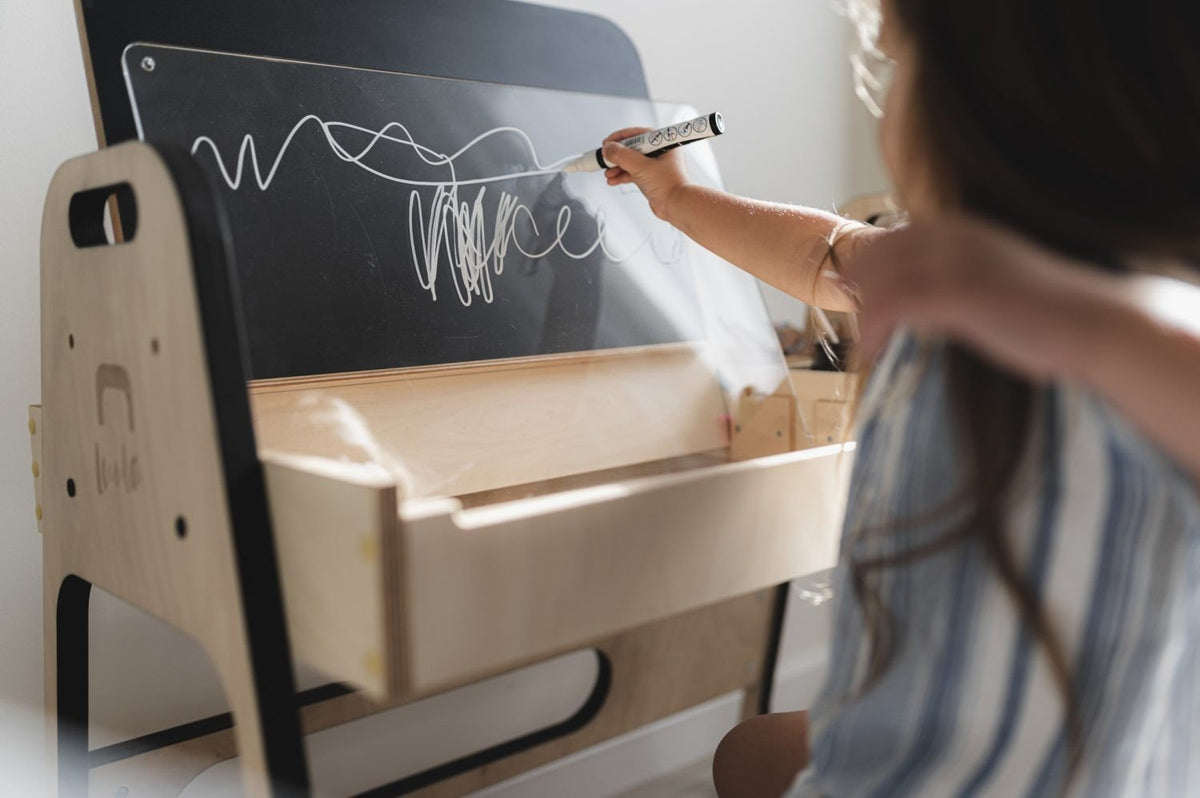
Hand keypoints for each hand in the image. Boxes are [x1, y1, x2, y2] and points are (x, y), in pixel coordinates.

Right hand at [601, 127, 689, 220]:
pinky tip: (613, 180)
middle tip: (605, 158)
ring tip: (607, 172)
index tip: (608, 142)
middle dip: (617, 155)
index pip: (638, 134)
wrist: (677, 207)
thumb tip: (608, 149)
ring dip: (618, 167)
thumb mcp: (641, 167)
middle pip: (633, 148)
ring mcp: (656, 166)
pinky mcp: (651, 179)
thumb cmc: (669, 186)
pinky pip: (634, 173)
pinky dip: (622, 176)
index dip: (621, 137)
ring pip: (632, 162)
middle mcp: (661, 153)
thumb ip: (622, 156)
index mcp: (664, 143)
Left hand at [841, 216, 1104, 380]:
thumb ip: (957, 280)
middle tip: (862, 327)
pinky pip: (891, 304)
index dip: (869, 267)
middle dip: (860, 290)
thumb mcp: (995, 281)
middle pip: (876, 253)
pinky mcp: (957, 292)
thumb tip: (920, 303)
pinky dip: (874, 329)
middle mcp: (955, 237)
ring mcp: (955, 262)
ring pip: (878, 278)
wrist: (1100, 323)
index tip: (858, 297)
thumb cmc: (1052, 313)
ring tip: (869, 346)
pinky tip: (876, 352)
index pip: (893, 237)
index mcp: (965, 229)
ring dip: (864, 315)